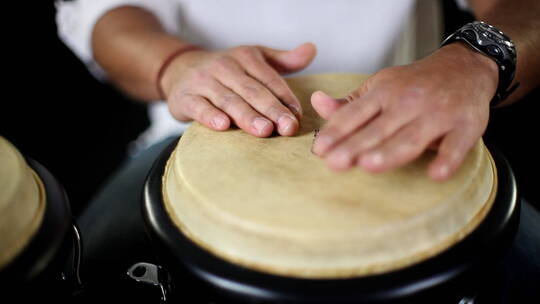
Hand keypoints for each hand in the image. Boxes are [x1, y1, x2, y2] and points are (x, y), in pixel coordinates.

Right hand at [160, 43, 315, 136]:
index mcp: (245, 57)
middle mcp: (224, 66)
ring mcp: (203, 81)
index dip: (284, 98)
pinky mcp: (185, 97)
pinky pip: (199, 107)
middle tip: (288, 127)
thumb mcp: (254, 59)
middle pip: (252, 90)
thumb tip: (312, 50)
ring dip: (247, 116)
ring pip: (229, 100)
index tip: (297, 117)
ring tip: (264, 130)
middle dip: (272, 109)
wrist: (179, 70)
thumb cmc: (226, 71)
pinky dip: (210, 116)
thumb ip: (283, 60)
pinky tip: (223, 126)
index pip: (269, 79)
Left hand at [311, 43, 497, 180]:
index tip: (319, 149)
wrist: (465, 68)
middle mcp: (409, 102)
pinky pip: (456, 145)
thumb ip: (348, 104)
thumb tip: (317, 103)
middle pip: (378, 129)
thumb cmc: (414, 84)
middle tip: (335, 163)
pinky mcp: (466, 126)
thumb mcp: (379, 87)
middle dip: (356, 145)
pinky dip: (448, 159)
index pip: (355, 113)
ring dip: (391, 151)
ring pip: (411, 137)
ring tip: (369, 165)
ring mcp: (438, 114)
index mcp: (384, 92)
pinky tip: (435, 174)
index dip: (337, 131)